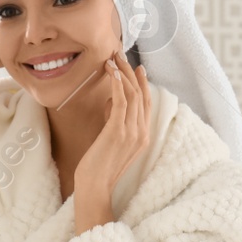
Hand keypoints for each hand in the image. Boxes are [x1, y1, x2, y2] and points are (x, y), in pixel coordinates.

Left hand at [73, 51, 151, 233]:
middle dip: (130, 72)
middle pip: (141, 94)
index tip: (135, 67)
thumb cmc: (98, 166)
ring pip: (132, 95)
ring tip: (112, 58)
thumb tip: (111, 101)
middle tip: (120, 54)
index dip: (143, 83)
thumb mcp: (110, 140)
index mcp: (143, 136)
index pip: (147, 103)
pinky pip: (121, 102)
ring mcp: (132, 133)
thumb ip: (114, 120)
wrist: (94, 187)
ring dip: (122, 73)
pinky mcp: (118, 132)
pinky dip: (117, 84)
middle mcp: (142, 133)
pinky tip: (111, 72)